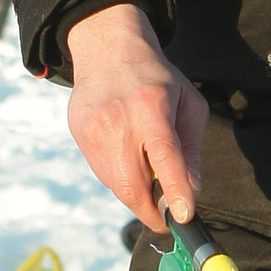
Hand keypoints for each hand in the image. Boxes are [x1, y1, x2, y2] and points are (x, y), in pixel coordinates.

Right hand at [66, 3, 208, 227]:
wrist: (108, 50)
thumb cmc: (157, 78)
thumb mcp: (189, 103)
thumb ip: (191, 148)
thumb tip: (191, 191)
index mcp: (151, 105)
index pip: (163, 156)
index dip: (174, 190)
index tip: (183, 217)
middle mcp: (117, 119)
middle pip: (131, 184)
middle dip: (151, 212)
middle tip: (166, 219)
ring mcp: (93, 129)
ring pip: (116, 185)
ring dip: (137, 194)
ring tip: (149, 176)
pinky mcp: (79, 135)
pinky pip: (103, 174)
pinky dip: (121, 178)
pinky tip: (129, 157)